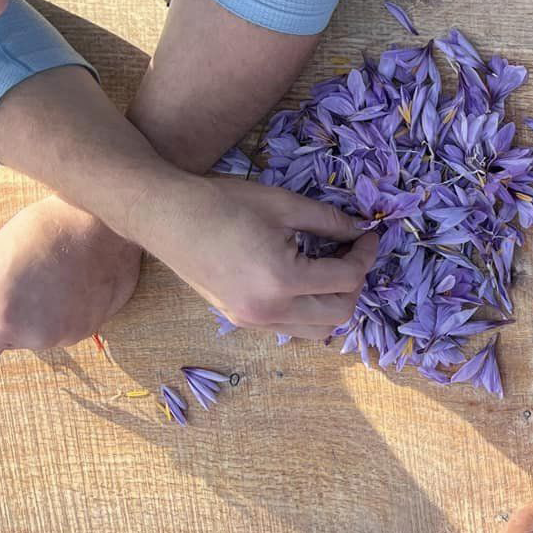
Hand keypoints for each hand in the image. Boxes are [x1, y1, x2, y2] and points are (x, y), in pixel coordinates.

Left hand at [0, 197, 142, 372]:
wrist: (96, 223)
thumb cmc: (35, 235)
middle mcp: (37, 336)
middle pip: (14, 342)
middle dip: (13, 321)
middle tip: (23, 283)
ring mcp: (70, 334)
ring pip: (46, 333)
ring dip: (44, 314)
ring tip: (51, 278)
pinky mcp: (96, 326)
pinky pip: (73, 325)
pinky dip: (70, 309)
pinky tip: (72, 282)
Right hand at [125, 176, 378, 338]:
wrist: (164, 215)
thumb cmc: (222, 203)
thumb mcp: (284, 204)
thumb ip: (329, 222)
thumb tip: (359, 231)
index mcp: (281, 280)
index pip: (346, 279)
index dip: (365, 255)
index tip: (369, 236)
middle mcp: (268, 309)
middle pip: (339, 313)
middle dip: (354, 283)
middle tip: (353, 254)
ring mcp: (252, 319)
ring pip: (318, 330)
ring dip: (334, 303)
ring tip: (331, 270)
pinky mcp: (240, 320)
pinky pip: (291, 327)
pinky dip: (309, 310)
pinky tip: (306, 281)